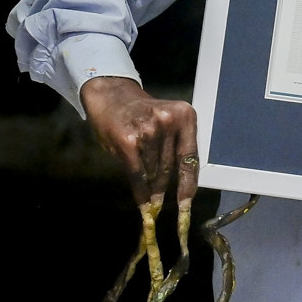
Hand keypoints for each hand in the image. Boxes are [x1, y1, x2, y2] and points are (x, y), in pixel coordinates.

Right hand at [81, 76, 200, 206]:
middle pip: (170, 168)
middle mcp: (167, 122)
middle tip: (159, 202)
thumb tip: (182, 186)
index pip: (190, 158)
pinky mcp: (128, 141)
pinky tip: (143, 204)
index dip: (188, 185)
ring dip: (151, 188)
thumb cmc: (141, 113)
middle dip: (164, 189)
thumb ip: (175, 147)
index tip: (187, 206)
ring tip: (148, 193)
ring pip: (154, 174)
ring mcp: (148, 131)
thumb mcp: (166, 121)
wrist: (111, 95)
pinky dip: (140, 193)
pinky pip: (138, 176)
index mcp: (184, 116)